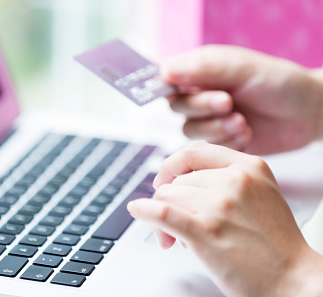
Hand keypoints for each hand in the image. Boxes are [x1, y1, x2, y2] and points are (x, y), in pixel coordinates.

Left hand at [127, 142, 322, 295]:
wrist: (293, 280)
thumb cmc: (274, 243)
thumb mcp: (260, 193)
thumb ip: (225, 178)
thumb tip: (176, 179)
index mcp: (249, 167)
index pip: (195, 152)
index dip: (174, 164)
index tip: (165, 178)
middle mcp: (233, 180)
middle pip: (177, 179)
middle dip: (171, 202)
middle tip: (174, 227)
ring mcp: (219, 204)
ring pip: (167, 196)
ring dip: (162, 219)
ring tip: (174, 239)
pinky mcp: (205, 231)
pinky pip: (161, 212)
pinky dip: (143, 211)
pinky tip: (137, 210)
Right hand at [162, 45, 322, 154]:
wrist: (308, 113)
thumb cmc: (277, 82)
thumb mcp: (241, 67)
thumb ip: (203, 67)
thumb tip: (165, 71)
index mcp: (199, 72)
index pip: (166, 78)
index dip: (166, 86)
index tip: (178, 91)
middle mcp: (199, 95)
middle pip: (177, 107)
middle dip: (202, 107)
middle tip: (228, 103)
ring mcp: (208, 120)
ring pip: (190, 130)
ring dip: (217, 128)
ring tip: (243, 122)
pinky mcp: (219, 142)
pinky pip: (207, 149)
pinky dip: (228, 142)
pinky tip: (247, 133)